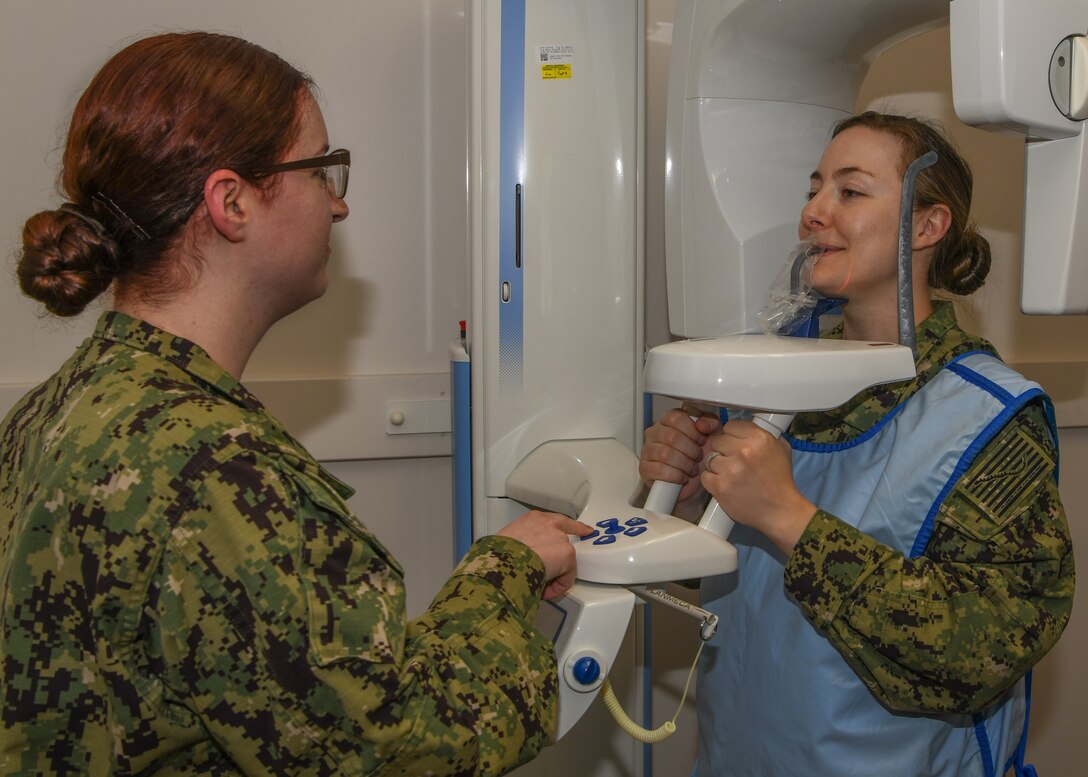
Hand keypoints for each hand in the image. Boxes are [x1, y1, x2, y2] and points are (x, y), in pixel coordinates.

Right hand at [497, 511, 593, 599]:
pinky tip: (543, 592)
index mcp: (534, 519)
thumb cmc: (497, 553)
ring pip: (564, 562)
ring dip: (554, 576)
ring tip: (537, 587)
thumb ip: (521, 543)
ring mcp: (560, 539)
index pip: (557, 520)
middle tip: (561, 569)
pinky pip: (566, 577)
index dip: (574, 527)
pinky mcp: (567, 555)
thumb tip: (522, 559)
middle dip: (564, 555)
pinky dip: (557, 587)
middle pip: (566, 539)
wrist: (503, 560)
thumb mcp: (507, 540)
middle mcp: (551, 524)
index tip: (586, 531)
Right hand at [640, 407, 721, 504]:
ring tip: (691, 468)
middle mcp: (654, 433)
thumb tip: (701, 424)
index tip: (701, 440)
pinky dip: (675, 475)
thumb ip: (710, 422)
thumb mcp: (710, 435)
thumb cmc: (698, 457)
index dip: (692, 431)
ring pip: (665, 454)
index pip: (676, 418)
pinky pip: (659, 470)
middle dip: (691, 450)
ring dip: (685, 464)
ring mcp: (647, 450)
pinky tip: (682, 477)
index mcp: (667, 421)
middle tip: (698, 457)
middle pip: (672, 437)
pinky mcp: (645, 468)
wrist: (693, 482)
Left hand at [699, 420, 815, 553]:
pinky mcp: (720, 486)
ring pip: (710, 458)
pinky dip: (712, 481)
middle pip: (717, 441)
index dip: (731, 436)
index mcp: (759, 438)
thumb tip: (746, 427)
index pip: (730, 425)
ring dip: (717, 466)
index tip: (735, 444)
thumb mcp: (781, 449)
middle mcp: (744, 451)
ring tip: (731, 475)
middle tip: (733, 462)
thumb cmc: (780, 481)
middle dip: (723, 451)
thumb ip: (763, 434)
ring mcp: (731, 469)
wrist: (780, 510)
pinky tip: (725, 485)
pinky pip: (705, 476)